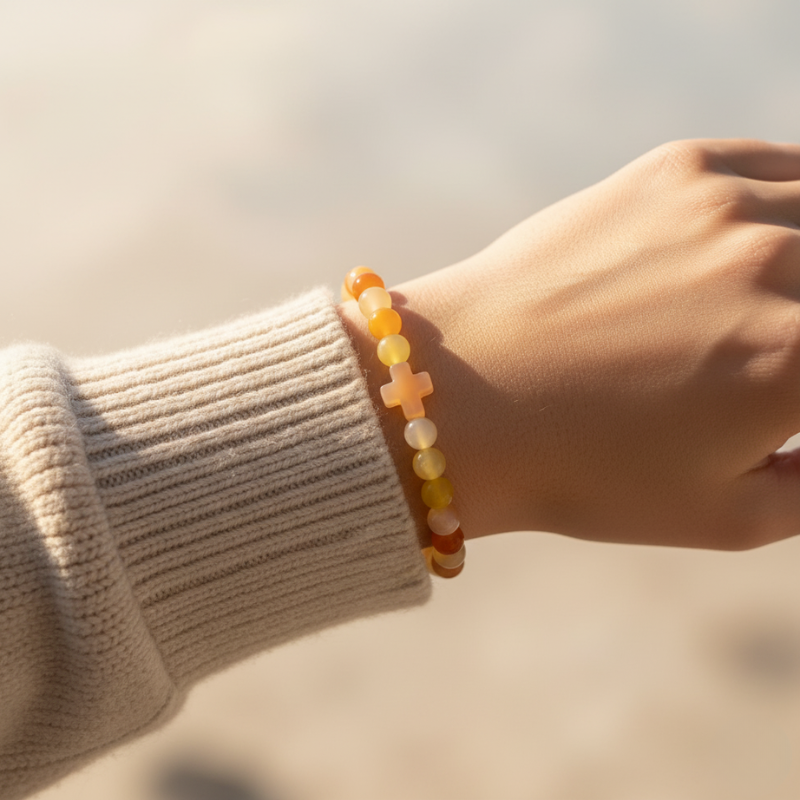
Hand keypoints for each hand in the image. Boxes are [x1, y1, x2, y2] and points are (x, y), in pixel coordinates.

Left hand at [342, 139, 799, 549]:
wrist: (460, 397)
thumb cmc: (580, 471)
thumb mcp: (725, 515)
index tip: (791, 391)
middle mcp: (775, 265)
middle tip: (777, 351)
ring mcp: (722, 205)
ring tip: (770, 305)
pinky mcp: (672, 172)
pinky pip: (774, 167)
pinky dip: (791, 202)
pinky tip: (766, 240)